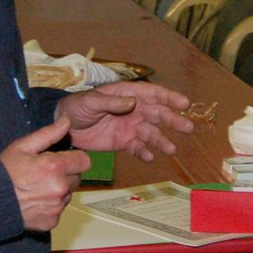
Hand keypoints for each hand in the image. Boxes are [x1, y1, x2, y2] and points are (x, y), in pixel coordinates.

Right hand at [0, 117, 90, 231]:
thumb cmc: (4, 172)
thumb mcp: (23, 146)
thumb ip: (49, 134)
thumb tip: (66, 121)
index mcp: (55, 167)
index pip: (84, 161)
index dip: (74, 159)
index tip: (62, 160)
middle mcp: (60, 188)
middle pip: (77, 178)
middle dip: (66, 174)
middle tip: (45, 174)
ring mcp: (57, 206)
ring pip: (68, 195)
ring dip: (59, 191)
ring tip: (37, 188)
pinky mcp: (52, 220)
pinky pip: (59, 210)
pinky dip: (51, 206)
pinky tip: (35, 201)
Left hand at [57, 82, 193, 161]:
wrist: (64, 127)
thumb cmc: (77, 107)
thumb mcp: (92, 101)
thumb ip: (112, 102)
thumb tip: (133, 103)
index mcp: (128, 94)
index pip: (153, 94)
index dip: (169, 97)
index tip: (184, 103)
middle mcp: (134, 110)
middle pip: (158, 114)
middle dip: (173, 120)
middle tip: (188, 128)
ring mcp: (130, 127)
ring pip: (151, 133)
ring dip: (162, 141)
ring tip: (171, 150)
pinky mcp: (123, 142)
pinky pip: (138, 147)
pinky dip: (144, 152)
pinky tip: (149, 157)